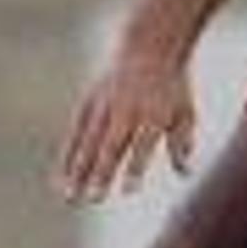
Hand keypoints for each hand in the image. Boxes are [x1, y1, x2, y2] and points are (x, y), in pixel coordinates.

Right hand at [56, 44, 197, 201]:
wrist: (148, 47)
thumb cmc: (172, 87)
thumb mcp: (186, 111)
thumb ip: (182, 142)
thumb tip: (184, 172)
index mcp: (154, 114)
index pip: (143, 146)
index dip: (135, 169)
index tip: (128, 192)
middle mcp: (126, 111)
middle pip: (111, 147)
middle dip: (101, 174)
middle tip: (93, 200)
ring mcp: (104, 106)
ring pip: (88, 144)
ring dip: (79, 172)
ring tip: (71, 197)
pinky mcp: (89, 104)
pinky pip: (75, 135)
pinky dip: (68, 157)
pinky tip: (61, 179)